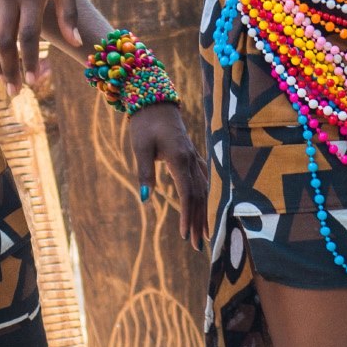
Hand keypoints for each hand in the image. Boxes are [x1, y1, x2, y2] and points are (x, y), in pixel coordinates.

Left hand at [129, 104, 210, 248]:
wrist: (155, 100)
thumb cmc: (145, 123)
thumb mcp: (140, 147)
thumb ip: (145, 172)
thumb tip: (146, 198)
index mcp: (179, 159)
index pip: (187, 194)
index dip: (188, 216)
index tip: (186, 235)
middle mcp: (190, 159)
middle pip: (199, 196)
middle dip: (199, 221)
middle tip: (198, 246)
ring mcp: (193, 157)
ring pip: (204, 189)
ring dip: (204, 212)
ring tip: (206, 233)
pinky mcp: (191, 155)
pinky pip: (203, 180)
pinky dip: (205, 197)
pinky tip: (207, 207)